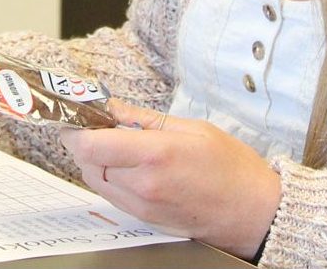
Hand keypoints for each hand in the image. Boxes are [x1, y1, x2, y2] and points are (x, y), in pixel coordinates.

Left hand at [59, 98, 280, 259]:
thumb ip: (144, 119)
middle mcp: (143, 185)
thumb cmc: (230, 167)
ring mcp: (142, 206)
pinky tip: (123, 161)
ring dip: (93, 158)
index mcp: (155, 155)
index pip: (91, 145)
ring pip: (95, 180)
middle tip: (94, 121)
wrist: (252, 212)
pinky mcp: (145, 219)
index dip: (75, 128)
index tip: (74, 113)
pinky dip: (107, 175)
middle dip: (84, 139)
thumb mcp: (191, 127)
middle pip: (87, 162)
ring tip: (111, 139)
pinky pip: (112, 195)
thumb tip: (111, 108)